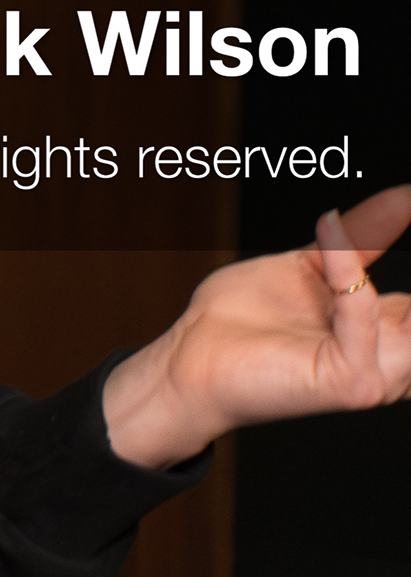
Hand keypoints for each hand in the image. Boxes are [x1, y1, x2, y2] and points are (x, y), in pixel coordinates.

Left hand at [102, 185, 410, 470]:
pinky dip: (347, 272)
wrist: (188, 357)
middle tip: (371, 237)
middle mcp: (393, 362)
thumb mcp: (311, 265)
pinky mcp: (350, 381)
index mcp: (388, 335)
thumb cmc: (241, 320)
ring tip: (344, 234)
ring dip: (371, 270)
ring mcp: (376, 375)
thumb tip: (405, 194)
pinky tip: (329, 233)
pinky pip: (363, 318)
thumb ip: (364, 236)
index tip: (410, 198)